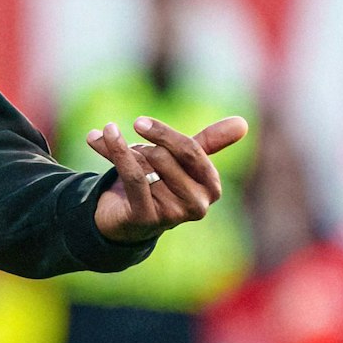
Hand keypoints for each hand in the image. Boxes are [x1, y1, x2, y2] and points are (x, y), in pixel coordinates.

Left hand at [90, 115, 248, 243]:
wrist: (123, 218)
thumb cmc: (157, 183)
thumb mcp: (181, 160)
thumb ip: (209, 141)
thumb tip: (244, 123)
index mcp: (211, 186)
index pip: (192, 150)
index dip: (164, 134)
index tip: (139, 123)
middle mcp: (199, 204)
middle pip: (168, 156)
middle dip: (145, 147)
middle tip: (131, 150)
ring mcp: (174, 215)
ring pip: (148, 164)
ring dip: (129, 156)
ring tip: (124, 163)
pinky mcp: (148, 219)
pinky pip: (134, 177)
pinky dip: (117, 152)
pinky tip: (98, 137)